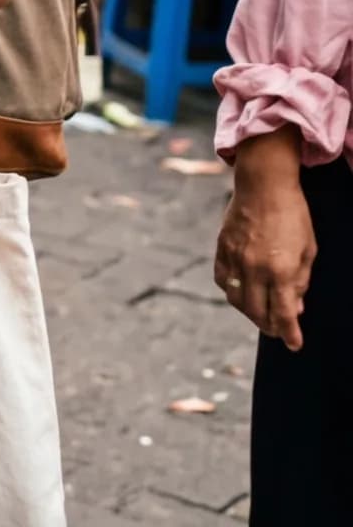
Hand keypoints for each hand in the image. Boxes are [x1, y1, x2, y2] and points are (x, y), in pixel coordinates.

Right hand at [216, 132, 316, 348]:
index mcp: (280, 270)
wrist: (264, 186)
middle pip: (257, 312)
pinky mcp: (221, 249)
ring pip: (237, 300)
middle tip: (277, 331)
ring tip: (260, 314)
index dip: (290, 333)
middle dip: (269, 326)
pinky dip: (232, 292)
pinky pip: (223, 280)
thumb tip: (296, 307)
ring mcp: (234, 259)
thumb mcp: (308, 250)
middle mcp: (254, 268)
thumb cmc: (293, 216)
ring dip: (249, 312)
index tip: (294, 345)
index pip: (284, 313)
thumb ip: (301, 281)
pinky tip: (242, 292)